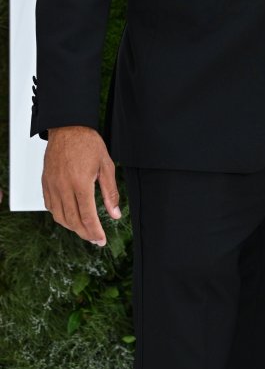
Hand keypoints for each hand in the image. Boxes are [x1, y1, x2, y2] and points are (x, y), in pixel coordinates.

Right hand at [42, 126, 120, 245]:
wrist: (67, 128)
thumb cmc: (88, 143)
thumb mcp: (106, 165)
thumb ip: (110, 192)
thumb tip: (116, 214)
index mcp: (80, 183)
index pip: (87, 216)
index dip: (95, 232)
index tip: (101, 240)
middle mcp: (63, 187)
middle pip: (73, 220)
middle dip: (85, 233)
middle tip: (95, 239)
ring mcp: (52, 186)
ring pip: (59, 217)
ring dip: (72, 227)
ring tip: (85, 229)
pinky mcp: (45, 183)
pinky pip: (50, 207)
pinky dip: (60, 216)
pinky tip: (69, 216)